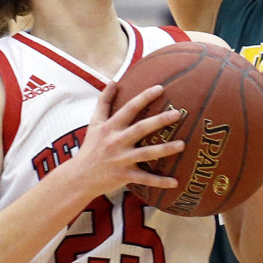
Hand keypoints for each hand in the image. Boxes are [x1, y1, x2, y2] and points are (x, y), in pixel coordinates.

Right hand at [73, 82, 183, 196]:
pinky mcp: (125, 176)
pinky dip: (160, 181)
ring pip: (146, 154)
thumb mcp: (94, 123)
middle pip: (140, 129)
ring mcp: (121, 160)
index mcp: (111, 127)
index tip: (160, 88)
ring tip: (183, 144)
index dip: (144, 97)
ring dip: (165, 149)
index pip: (129, 109)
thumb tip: (113, 80)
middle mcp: (116, 142)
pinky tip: (175, 182)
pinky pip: (145, 179)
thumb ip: (104, 101)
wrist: (80, 176)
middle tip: (177, 114)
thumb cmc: (91, 147)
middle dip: (159, 121)